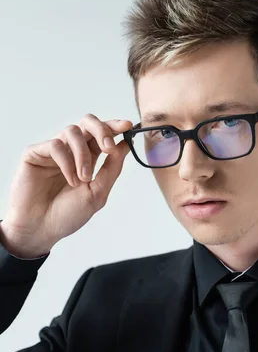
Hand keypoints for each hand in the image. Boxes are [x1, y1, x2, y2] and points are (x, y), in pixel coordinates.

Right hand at [1, 114, 133, 254]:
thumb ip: (112, 168)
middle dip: (101, 129)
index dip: (114, 126)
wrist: (41, 229)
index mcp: (88, 158)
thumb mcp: (98, 193)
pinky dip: (67, 162)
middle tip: (108, 147)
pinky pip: (55, 145)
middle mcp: (71, 151)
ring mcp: (53, 151)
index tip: (128, 126)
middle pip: (87, 122)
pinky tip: (69, 179)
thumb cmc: (68, 215)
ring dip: (83, 155)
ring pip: (73, 132)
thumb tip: (126, 144)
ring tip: (84, 179)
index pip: (102, 134)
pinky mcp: (35, 153)